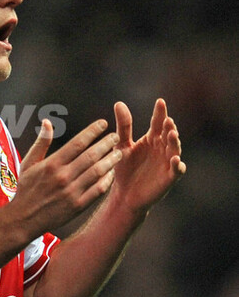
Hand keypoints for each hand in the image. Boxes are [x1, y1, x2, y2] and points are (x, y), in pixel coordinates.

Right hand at [13, 117, 122, 238]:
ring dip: (110, 160)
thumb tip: (47, 122)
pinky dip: (107, 180)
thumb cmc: (26, 190)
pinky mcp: (78, 206)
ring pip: (97, 172)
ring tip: (118, 152)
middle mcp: (63, 177)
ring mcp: (72, 192)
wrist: (24, 219)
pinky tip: (111, 173)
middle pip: (91, 155)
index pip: (77, 143)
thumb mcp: (28, 163)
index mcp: (51, 164)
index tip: (102, 124)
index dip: (92, 131)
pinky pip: (98, 190)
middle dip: (106, 144)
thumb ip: (41, 142)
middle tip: (115, 136)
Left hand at [108, 99, 185, 215]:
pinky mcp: (168, 178)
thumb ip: (124, 126)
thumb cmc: (124, 168)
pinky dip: (177, 165)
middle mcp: (162, 148)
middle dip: (169, 127)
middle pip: (168, 134)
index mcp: (151, 139)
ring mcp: (167, 163)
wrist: (124, 194)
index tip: (160, 101)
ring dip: (175, 142)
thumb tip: (119, 103)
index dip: (160, 113)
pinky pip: (176, 171)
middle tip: (167, 120)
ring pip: (175, 150)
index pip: (158, 123)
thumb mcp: (122, 145)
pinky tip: (175, 160)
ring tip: (172, 134)